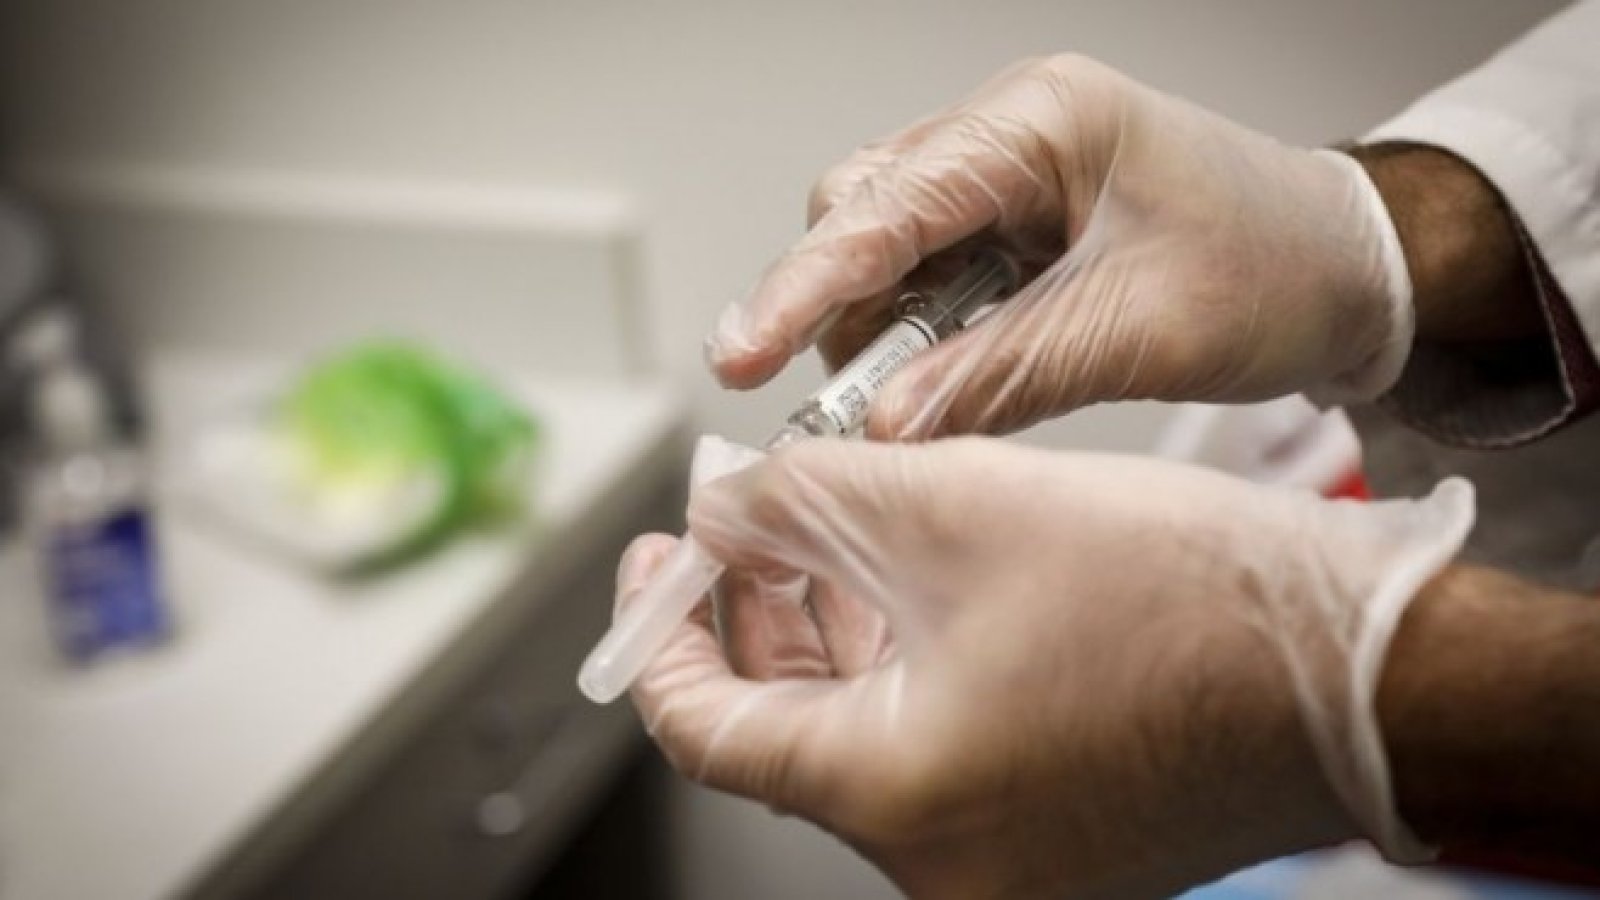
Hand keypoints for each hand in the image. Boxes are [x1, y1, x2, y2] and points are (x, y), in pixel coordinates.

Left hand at [620, 438, 1471, 896]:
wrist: (1369, 672)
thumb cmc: (1191, 598)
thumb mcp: (956, 502)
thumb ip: (805, 499)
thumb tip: (726, 506)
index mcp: (894, 795)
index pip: (704, 730)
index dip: (660, 632)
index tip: (657, 558)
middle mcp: (941, 866)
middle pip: (785, 732)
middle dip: (756, 613)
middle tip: (757, 518)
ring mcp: (1005, 870)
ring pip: (863, 739)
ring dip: (835, 635)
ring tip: (839, 530)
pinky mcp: (1056, 847)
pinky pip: (938, 760)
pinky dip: (907, 675)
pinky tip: (919, 586)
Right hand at [704, 55, 1412, 437]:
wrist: (1350, 271)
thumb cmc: (1275, 270)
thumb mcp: (1134, 334)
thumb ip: (997, 377)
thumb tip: (883, 430)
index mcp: (1042, 124)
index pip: (888, 204)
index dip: (805, 283)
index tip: (744, 354)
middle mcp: (1010, 136)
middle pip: (864, 215)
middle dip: (834, 312)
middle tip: (830, 411)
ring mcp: (1008, 177)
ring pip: (886, 250)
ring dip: (875, 335)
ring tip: (898, 410)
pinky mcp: (1014, 225)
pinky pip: (930, 279)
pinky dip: (917, 339)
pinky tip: (932, 385)